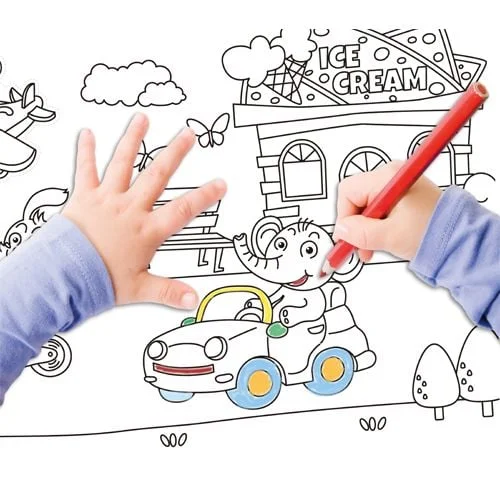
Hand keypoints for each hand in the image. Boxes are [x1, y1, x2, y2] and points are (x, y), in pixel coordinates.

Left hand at [62, 113, 226, 308]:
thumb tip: (193, 300)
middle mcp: (130, 209)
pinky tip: (87, 134)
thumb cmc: (99, 280)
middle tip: (188, 135)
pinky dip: (86, 151)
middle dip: (175, 153)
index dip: (205, 196)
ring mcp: (107, 200)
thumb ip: (169, 292)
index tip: (220, 183)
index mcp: (146, 231)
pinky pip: (85, 170)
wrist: (63, 275)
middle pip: (157, 176)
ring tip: (143, 119)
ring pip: (123, 164)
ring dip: (134, 140)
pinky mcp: (84, 197)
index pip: (183, 210)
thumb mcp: (140, 289)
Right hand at [334, 161, 441, 261]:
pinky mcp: (401, 195)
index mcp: (388, 178)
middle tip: (360, 247)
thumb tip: (341, 230)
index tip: (348, 237)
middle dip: (355, 225)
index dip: (345, 216)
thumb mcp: (391, 236)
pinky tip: (382, 238)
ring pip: (365, 205)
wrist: (459, 238)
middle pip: (356, 198)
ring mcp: (396, 185)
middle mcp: (391, 176)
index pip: (348, 191)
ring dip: (365, 228)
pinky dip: (375, 225)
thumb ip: (361, 233)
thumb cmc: (434, 231)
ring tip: (373, 247)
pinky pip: (377, 208)